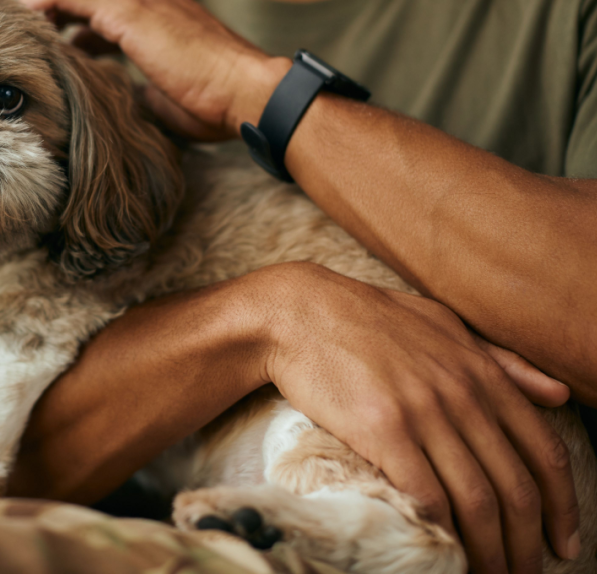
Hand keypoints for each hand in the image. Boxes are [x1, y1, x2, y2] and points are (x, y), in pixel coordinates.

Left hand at [20, 0, 291, 139]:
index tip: (40, 49)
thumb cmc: (217, 102)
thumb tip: (114, 96)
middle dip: (42, 14)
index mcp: (157, 9)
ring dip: (36, 13)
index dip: (63, 23)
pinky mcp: (128, 10)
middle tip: (14, 44)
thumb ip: (135, 85)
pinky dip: (38, 10)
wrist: (248, 93)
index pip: (96, 5)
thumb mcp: (164, 93)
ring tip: (14, 43)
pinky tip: (22, 36)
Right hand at [256, 262, 579, 572]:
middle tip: (524, 573)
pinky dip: (442, 530)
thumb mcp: (442, 324)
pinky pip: (426, 494)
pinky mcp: (382, 429)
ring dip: (490, 551)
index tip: (562, 542)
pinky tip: (443, 549)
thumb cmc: (365, 317)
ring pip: (476, 501)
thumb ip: (500, 360)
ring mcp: (423, 412)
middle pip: (515, 488)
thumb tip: (557, 393)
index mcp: (481, 371)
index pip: (544, 452)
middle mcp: (461, 394)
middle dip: (526, 544)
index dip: (561, 506)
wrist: (297, 312)